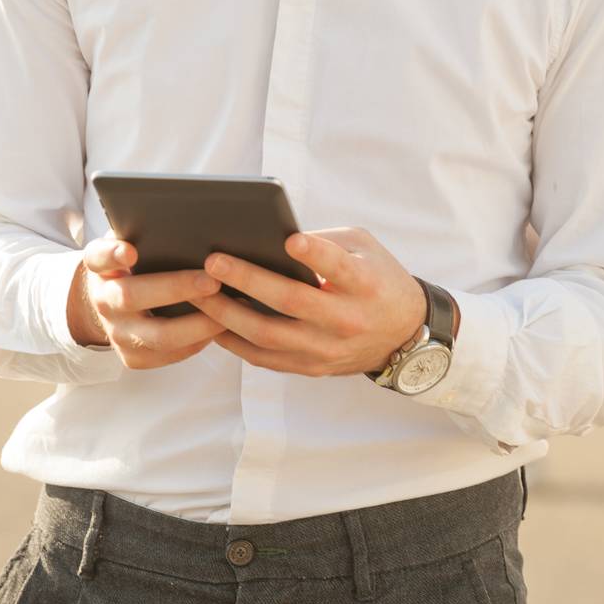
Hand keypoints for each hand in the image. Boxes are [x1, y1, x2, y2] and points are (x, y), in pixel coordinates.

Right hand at [66, 233, 228, 369]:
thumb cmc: (140, 263)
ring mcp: (117, 333)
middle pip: (132, 297)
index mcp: (101, 266)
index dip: (112, 254)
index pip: (99, 257)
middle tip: (212, 281)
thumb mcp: (136, 240)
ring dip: (198, 323)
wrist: (115, 303)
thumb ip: (151, 231)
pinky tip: (223, 326)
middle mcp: (103, 300)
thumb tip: (196, 220)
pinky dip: (198, 341)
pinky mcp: (133, 358)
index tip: (130, 251)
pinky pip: (169, 354)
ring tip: (230, 308)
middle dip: (176, 289)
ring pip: (157, 336)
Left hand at [194, 227, 430, 377]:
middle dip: (248, 280)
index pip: (339, 267)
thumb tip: (270, 236)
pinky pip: (266, 358)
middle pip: (291, 302)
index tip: (290, 240)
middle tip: (213, 261)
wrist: (403, 335)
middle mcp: (346, 319)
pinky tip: (212, 322)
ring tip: (200, 292)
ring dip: (229, 314)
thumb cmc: (376, 278)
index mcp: (365, 283)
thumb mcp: (364, 247)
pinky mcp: (313, 368)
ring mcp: (328, 348)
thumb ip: (324, 241)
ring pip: (270, 335)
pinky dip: (236, 341)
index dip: (316, 255)